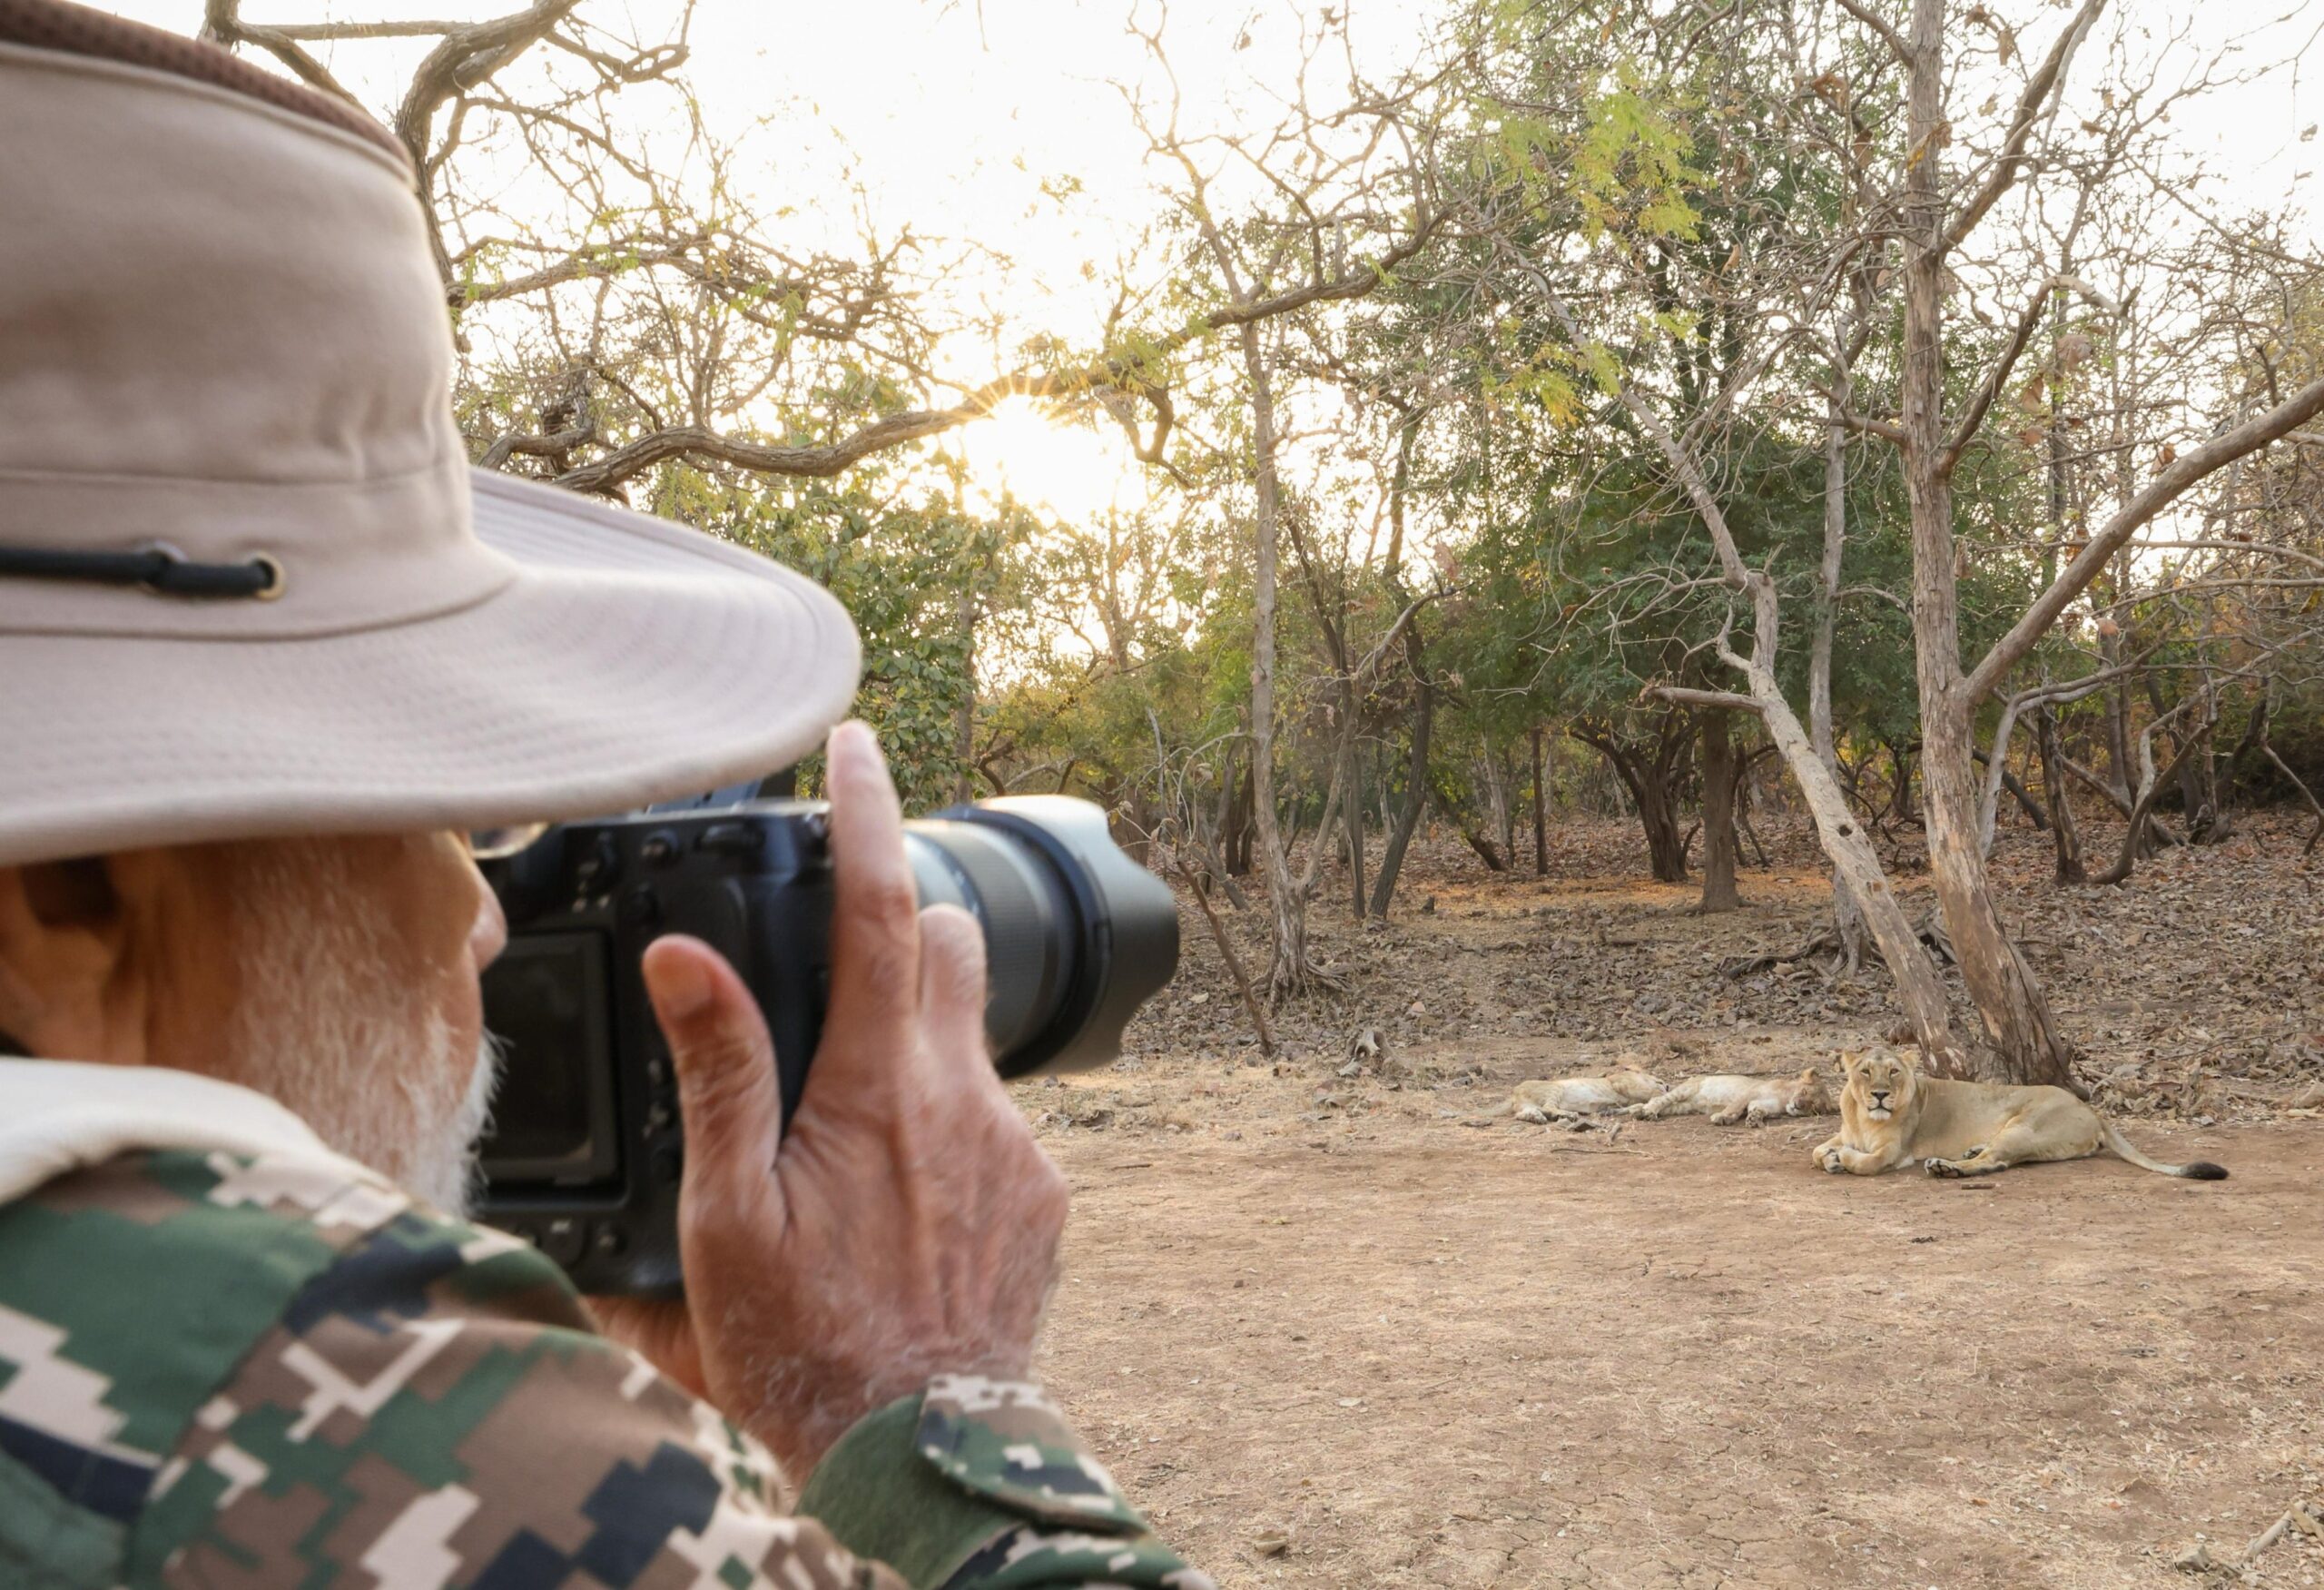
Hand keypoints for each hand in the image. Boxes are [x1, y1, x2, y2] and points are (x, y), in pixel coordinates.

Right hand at [589, 721, 1069, 1477]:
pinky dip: (947, 1119)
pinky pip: (995, 1113)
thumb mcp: (724, 1216)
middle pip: (949, 944)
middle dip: (901, 924)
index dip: (867, 812)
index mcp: (879, 1087)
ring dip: (915, 1039)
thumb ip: (718, 1073)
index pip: (882, 908)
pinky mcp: (1044, 1193)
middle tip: (833, 971)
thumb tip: (684, 956)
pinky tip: (897, 1196)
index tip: (856, 741)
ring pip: (971, 1033)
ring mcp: (1016, 1145)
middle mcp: (966, 1097)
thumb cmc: (802, 1346)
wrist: (918, 1453)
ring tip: (846, 1125)